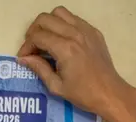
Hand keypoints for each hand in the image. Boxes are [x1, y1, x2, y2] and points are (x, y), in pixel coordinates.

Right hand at [17, 6, 135, 121]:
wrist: (111, 94)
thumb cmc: (84, 94)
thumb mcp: (57, 86)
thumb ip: (39, 68)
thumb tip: (23, 59)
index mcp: (65, 49)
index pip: (37, 37)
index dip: (26, 46)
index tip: (24, 57)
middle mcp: (75, 35)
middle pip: (45, 19)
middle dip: (33, 31)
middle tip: (33, 46)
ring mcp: (87, 31)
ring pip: (59, 13)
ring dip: (48, 23)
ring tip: (46, 38)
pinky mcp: (95, 32)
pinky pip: (74, 19)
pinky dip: (64, 24)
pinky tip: (63, 38)